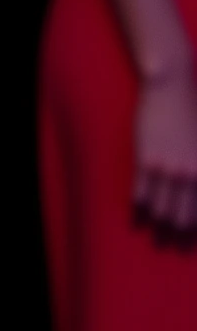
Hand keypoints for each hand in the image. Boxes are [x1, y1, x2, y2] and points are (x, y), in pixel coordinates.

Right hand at [133, 59, 196, 235]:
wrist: (171, 87)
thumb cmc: (193, 109)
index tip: (191, 236)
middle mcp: (190, 172)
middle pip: (184, 212)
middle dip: (179, 231)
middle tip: (173, 243)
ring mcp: (167, 167)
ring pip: (162, 207)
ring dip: (159, 224)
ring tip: (156, 235)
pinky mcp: (146, 159)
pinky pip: (142, 192)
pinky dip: (140, 207)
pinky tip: (139, 215)